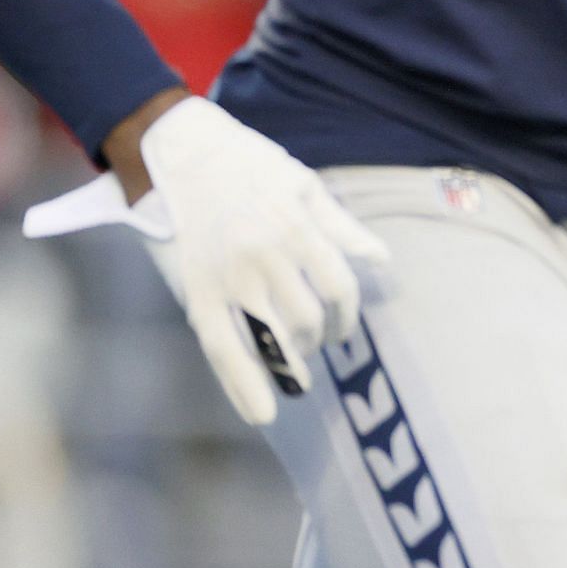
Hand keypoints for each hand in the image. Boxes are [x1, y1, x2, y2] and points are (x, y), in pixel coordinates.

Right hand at [136, 98, 391, 426]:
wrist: (184, 154)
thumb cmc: (250, 166)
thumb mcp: (304, 185)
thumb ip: (342, 228)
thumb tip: (382, 261)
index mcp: (297, 228)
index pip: (340, 288)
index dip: (349, 316)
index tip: (344, 328)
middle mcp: (266, 257)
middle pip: (309, 318)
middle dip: (320, 339)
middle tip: (317, 344)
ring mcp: (229, 278)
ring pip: (273, 338)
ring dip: (291, 364)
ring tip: (296, 373)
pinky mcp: (197, 293)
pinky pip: (223, 349)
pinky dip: (243, 386)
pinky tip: (261, 414)